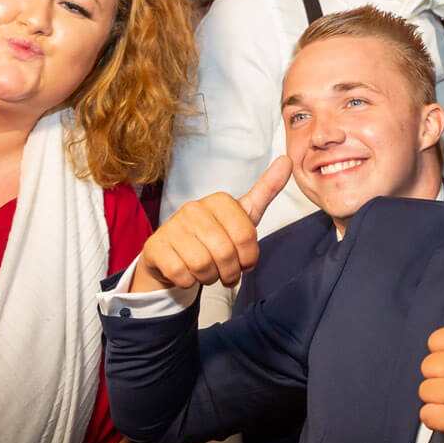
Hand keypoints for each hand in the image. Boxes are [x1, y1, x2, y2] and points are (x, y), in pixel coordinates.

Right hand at [132, 157, 291, 292]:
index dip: (249, 258)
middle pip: (225, 253)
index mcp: (219, 200)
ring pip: (203, 265)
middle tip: (228, 274)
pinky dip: (188, 281)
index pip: (246, 236)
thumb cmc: (213, 235)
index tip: (245, 261)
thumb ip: (266, 190)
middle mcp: (194, 208)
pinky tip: (188, 274)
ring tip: (209, 273)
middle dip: (230, 272)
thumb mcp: (243, 215)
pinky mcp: (155, 246)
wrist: (174, 253)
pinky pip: (181, 274)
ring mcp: (172, 226)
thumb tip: (287, 161)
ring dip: (210, 278)